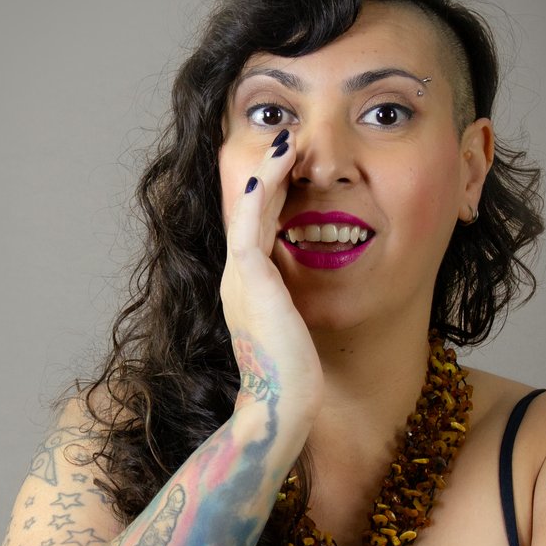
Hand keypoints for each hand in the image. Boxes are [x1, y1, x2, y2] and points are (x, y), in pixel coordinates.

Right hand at [221, 132, 322, 417]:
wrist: (280, 406)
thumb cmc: (294, 378)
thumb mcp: (295, 330)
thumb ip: (295, 306)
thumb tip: (307, 298)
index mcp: (248, 288)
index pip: (258, 228)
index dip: (272, 194)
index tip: (290, 166)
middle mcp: (237, 277)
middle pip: (249, 211)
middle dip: (268, 174)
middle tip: (286, 140)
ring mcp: (239, 276)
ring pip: (248, 209)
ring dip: (266, 171)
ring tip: (284, 141)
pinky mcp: (249, 278)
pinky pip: (250, 224)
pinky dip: (260, 194)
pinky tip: (273, 170)